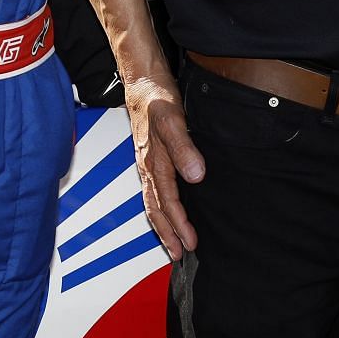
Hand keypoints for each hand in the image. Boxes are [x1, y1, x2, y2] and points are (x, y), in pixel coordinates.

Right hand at [123, 71, 205, 258]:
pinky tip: (166, 213)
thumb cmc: (156, 99)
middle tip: (179, 254)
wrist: (142, 83)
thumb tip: (196, 175)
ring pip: (152, 203)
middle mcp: (147, 167)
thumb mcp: (173, 120)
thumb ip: (184, 148)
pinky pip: (152, 192)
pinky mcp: (149, 158)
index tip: (190, 242)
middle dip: (167, 234)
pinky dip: (159, 209)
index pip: (168, 201)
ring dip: (162, 225)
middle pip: (156, 209)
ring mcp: (146, 164)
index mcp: (153, 162)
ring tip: (172, 244)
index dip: (179, 223)